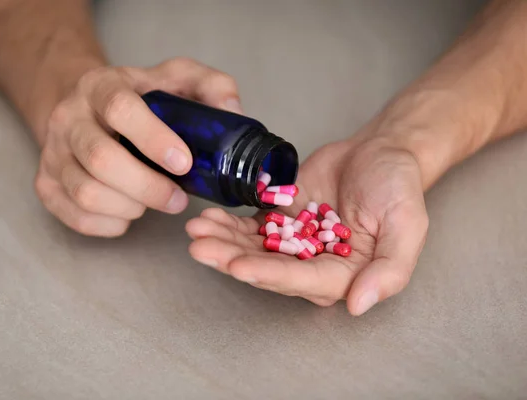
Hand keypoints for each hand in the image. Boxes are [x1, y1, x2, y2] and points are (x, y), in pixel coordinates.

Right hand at [34, 57, 242, 236]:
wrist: (83, 105)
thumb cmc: (137, 97)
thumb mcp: (176, 78)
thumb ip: (210, 86)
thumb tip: (233, 112)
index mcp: (100, 86)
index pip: (120, 110)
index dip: (154, 140)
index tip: (184, 163)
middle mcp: (68, 118)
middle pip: (101, 160)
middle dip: (148, 188)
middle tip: (178, 199)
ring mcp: (52, 154)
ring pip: (86, 193)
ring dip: (130, 207)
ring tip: (153, 202)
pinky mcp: (46, 184)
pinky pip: (75, 217)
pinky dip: (110, 224)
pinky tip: (130, 213)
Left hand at [185, 136, 428, 314]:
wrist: (382, 153)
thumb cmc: (399, 189)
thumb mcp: (408, 226)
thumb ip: (390, 269)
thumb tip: (358, 305)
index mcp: (343, 274)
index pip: (301, 280)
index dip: (268, 274)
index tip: (238, 266)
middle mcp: (313, 264)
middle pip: (267, 268)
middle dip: (232, 259)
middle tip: (201, 249)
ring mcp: (293, 242)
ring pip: (252, 248)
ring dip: (223, 243)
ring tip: (196, 231)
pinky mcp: (279, 220)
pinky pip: (250, 226)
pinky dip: (228, 224)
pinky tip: (207, 219)